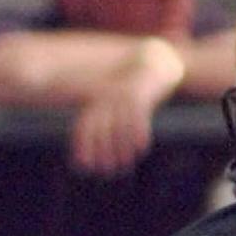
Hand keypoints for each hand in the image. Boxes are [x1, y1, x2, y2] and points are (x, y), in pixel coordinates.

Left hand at [70, 43, 180, 175]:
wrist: (153, 64)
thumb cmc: (133, 93)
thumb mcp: (118, 106)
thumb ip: (108, 127)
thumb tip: (98, 149)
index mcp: (97, 102)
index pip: (84, 126)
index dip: (82, 147)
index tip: (83, 166)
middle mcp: (106, 98)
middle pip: (99, 127)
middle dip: (101, 150)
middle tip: (106, 171)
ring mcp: (122, 95)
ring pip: (119, 124)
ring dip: (121, 146)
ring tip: (125, 164)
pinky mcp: (139, 94)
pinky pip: (137, 116)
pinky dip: (138, 133)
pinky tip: (141, 149)